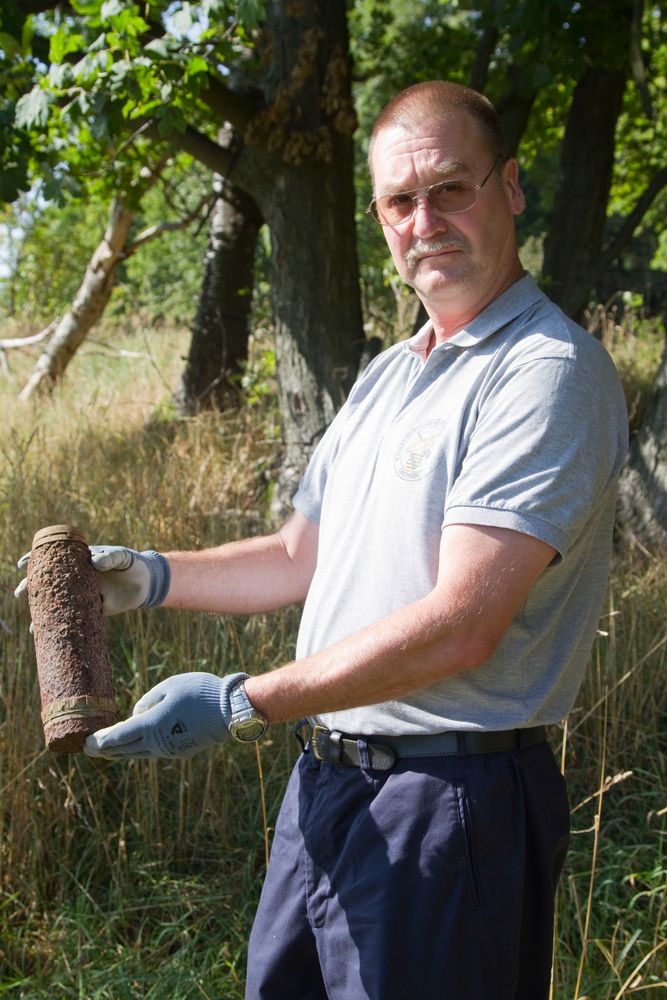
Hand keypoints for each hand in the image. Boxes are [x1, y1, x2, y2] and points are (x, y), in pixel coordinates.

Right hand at [15, 543, 170, 614]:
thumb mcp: (122, 557)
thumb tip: (94, 562)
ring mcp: (82, 594)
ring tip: (31, 621)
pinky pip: (72, 617)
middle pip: (49, 582)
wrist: (146, 583)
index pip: (54, 558)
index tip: (23, 564)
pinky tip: (49, 634)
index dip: (37, 560)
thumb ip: (110, 557)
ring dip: (43, 610)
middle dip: (31, 586)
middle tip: (20, 592)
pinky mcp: (91, 610)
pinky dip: (61, 624)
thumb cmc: (132, 564)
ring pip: (57, 601)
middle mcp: (76, 578)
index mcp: (80, 561)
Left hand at [83, 672, 247, 759]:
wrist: (230, 710)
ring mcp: (170, 749)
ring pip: (139, 753)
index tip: (86, 744)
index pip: (118, 736)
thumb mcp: (170, 685)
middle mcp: (157, 742)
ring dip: (122, 752)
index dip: (101, 741)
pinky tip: (136, 747)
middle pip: (125, 749)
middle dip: (105, 750)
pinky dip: (140, 749)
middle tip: (88, 751)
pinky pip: (154, 751)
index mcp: (151, 725)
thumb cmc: (199, 692)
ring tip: (108, 752)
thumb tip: (136, 713)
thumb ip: (149, 699)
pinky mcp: (181, 751)